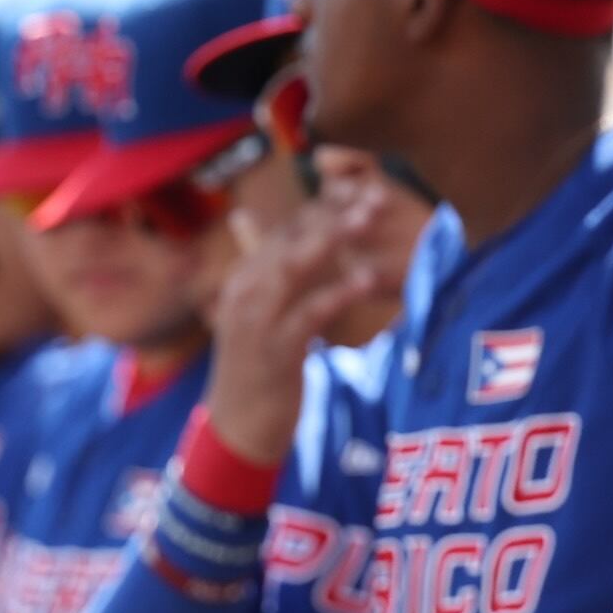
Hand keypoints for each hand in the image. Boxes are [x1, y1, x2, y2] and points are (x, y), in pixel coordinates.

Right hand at [202, 181, 404, 452]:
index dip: (324, 205)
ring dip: (335, 239)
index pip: (285, 229)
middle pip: (291, 239)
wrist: (238, 427)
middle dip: (334, 212)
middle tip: (375, 192)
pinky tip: (368, 278)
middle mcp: (244, 291)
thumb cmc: (254, 366)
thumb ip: (257, 263)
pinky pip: (309, 312)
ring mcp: (256, 320)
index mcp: (244, 278)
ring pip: (295, 266)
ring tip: (370, 217)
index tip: (361, 184)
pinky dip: (338, 292)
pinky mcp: (275, 349)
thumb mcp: (253, 312)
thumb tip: (244, 216)